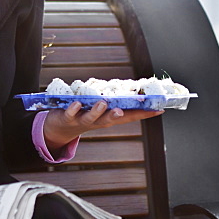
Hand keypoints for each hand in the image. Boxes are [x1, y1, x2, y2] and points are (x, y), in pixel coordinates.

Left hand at [42, 101, 163, 150]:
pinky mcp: (67, 117)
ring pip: (92, 116)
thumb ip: (114, 101)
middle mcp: (98, 121)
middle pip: (111, 119)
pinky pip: (70, 113)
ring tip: (103, 103)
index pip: (129, 116)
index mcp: (108, 118)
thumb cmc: (83, 114)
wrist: (58, 129)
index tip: (160, 109)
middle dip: (118, 115)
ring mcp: (82, 120)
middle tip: (124, 110)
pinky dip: (73, 108)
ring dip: (98, 111)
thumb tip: (131, 89)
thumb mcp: (100, 109)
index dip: (144, 114)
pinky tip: (76, 103)